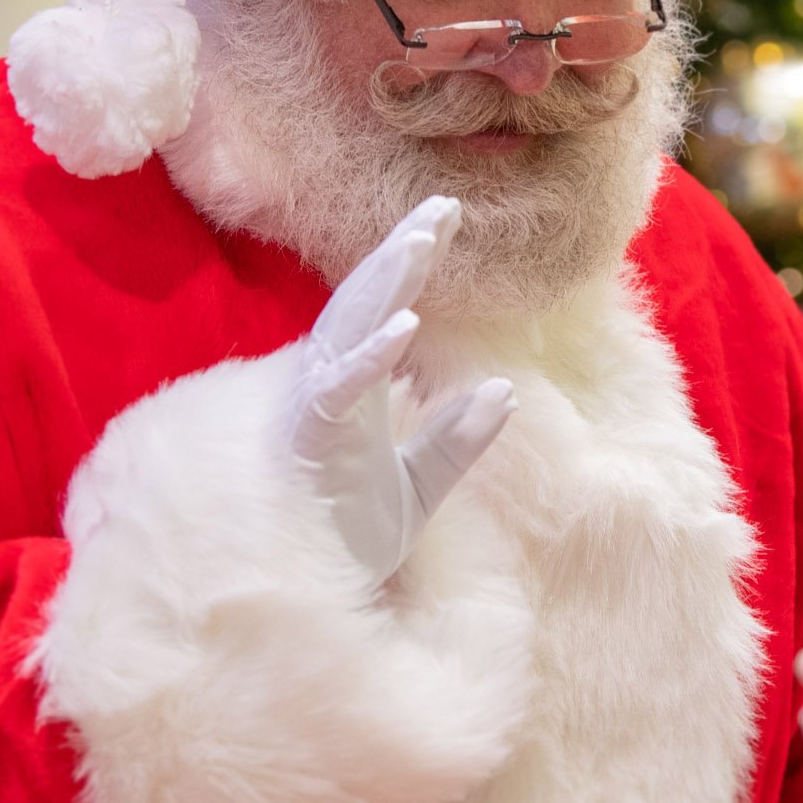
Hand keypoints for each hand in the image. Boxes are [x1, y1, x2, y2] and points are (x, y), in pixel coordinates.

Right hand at [280, 196, 515, 579]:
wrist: (297, 598)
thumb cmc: (343, 536)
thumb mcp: (420, 488)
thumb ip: (457, 442)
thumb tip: (504, 389)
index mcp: (354, 390)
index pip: (384, 308)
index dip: (412, 261)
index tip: (451, 214)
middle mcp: (329, 388)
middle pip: (365, 303)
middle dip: (402, 251)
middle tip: (444, 204)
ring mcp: (314, 411)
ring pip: (346, 329)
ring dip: (386, 283)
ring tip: (424, 240)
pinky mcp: (307, 442)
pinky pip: (337, 391)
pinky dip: (370, 357)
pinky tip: (404, 327)